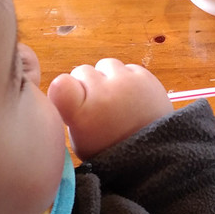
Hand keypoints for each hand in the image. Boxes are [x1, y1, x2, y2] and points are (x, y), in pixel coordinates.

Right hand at [47, 59, 172, 159]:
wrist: (154, 149)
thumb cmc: (112, 148)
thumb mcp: (80, 138)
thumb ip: (71, 110)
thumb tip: (69, 89)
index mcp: (83, 113)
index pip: (60, 83)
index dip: (64, 89)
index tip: (73, 100)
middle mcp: (104, 92)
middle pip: (82, 70)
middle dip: (87, 84)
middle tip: (98, 102)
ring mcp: (127, 81)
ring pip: (106, 64)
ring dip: (107, 77)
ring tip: (116, 96)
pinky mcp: (146, 76)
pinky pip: (128, 67)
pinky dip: (127, 77)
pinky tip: (132, 95)